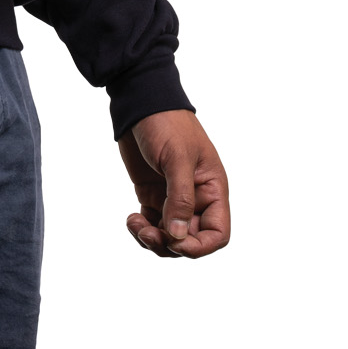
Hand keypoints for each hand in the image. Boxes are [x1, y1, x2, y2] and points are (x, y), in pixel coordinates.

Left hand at [118, 109, 229, 258]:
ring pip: (170, 237)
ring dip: (154, 240)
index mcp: (212, 189)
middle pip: (191, 240)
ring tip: (136, 226)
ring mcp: (173, 197)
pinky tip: (131, 220)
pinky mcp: (153, 194)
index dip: (199, 247)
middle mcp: (196, 197)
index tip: (176, 243)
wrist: (140, 101)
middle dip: (170, 244)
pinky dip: (142, 229)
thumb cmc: (166, 123)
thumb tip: (179, 236)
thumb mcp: (177, 158)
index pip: (217, 233)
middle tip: (148, 233)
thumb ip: (181, 198)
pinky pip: (153, 224)